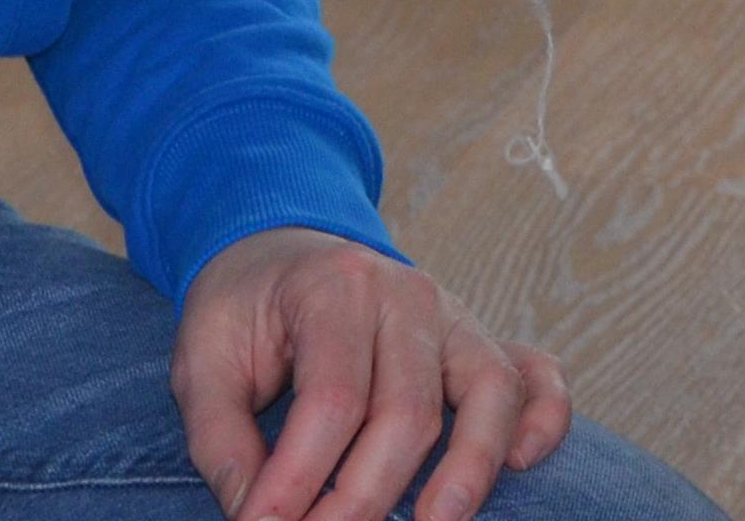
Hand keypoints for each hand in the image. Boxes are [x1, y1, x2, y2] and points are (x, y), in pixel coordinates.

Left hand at [175, 226, 570, 520]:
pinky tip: (518, 463)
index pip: (332, 399)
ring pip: (489, 393)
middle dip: (363, 499)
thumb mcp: (202, 362)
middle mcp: (408, 294)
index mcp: (335, 285)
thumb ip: (221, 441)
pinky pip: (535, 375)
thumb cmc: (245, 311)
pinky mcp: (481, 340)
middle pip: (407, 411)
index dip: (300, 479)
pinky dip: (542, 419)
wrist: (283, 250)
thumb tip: (257, 517)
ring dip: (466, 473)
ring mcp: (456, 315)